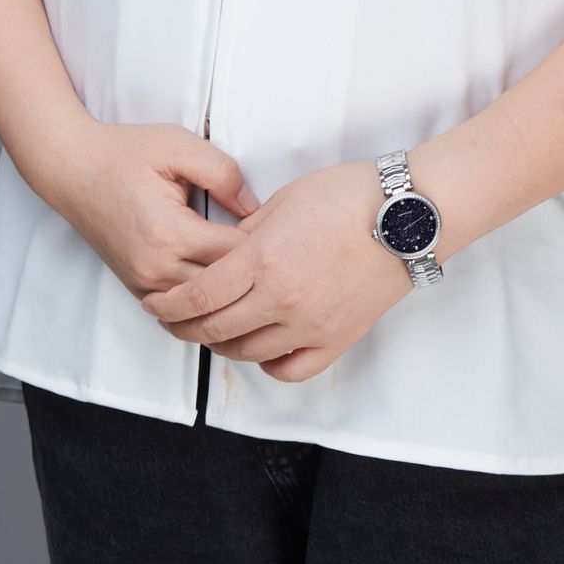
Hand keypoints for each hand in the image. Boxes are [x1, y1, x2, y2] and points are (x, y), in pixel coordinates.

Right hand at [41, 119, 261, 302]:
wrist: (72, 169)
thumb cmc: (122, 154)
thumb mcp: (178, 145)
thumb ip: (223, 174)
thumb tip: (255, 208)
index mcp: (168, 233)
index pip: (235, 256)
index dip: (264, 245)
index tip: (280, 232)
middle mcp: (155, 268)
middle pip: (224, 291)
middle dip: (253, 275)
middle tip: (277, 255)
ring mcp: (144, 284)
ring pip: (205, 308)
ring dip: (231, 292)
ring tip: (255, 272)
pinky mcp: (138, 289)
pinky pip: (183, 310)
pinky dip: (206, 300)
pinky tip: (225, 283)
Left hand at [138, 158, 410, 382]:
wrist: (408, 215)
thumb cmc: (350, 195)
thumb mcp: (285, 199)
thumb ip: (247, 231)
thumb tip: (226, 252)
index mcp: (263, 258)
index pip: (199, 294)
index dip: (169, 304)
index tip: (155, 304)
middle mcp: (282, 298)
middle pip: (215, 328)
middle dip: (184, 327)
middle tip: (172, 321)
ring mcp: (311, 324)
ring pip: (248, 352)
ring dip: (221, 345)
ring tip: (212, 331)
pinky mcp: (337, 338)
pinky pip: (291, 368)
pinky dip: (268, 364)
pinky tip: (260, 350)